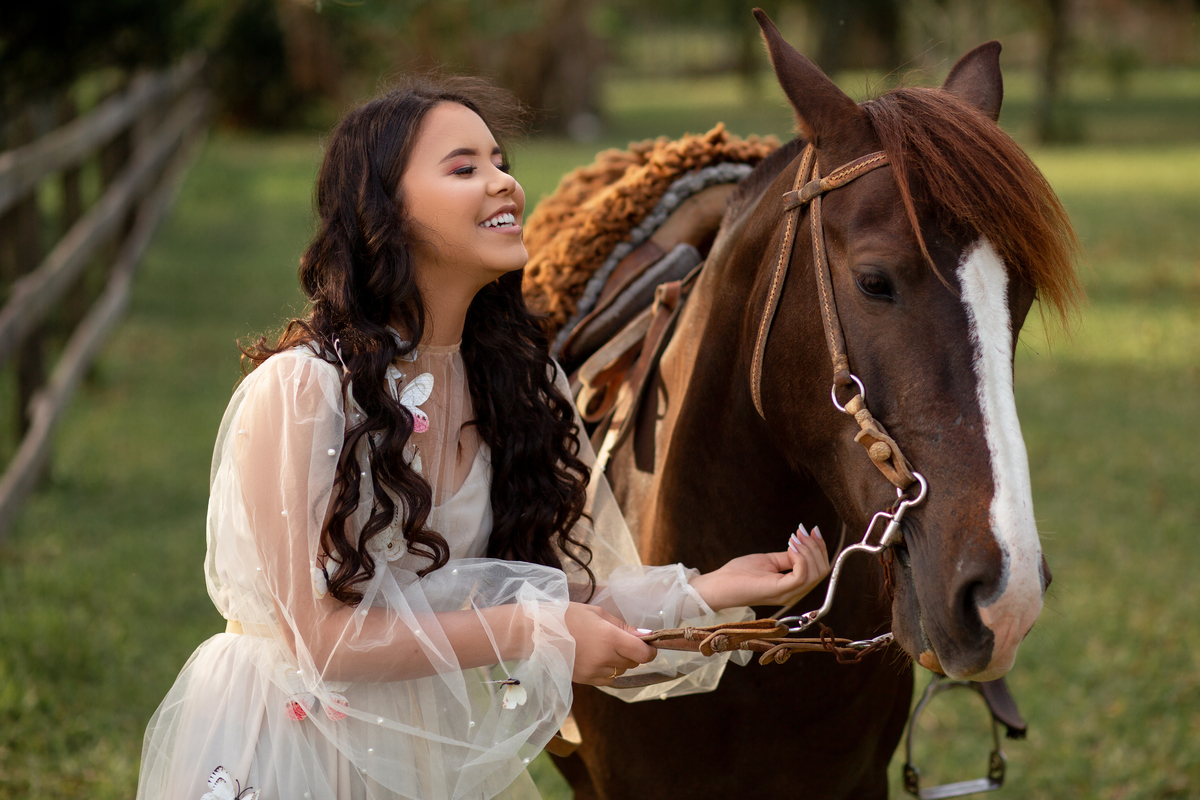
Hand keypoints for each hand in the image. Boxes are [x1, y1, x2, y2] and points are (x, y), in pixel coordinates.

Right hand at [565, 603, 657, 685]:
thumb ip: (624, 627)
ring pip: (621, 671)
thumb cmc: (568, 616)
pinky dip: (607, 670)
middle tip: (618, 640)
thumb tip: (645, 636)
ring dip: (619, 662)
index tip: (648, 644)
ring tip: (602, 647)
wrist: (538, 633)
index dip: (650, 650)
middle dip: (632, 653)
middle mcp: (605, 658)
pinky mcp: (586, 680)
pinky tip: (594, 657)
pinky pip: (607, 679)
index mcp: (611, 638)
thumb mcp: (598, 614)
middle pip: (633, 663)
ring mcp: (595, 671)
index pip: (644, 654)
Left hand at [690, 524, 830, 610]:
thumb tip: (802, 545)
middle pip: (822, 571)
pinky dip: (800, 558)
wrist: (719, 586)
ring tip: (794, 538)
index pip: (820, 571)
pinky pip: (801, 576)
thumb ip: (787, 557)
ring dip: (808, 550)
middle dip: (816, 547)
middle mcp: (795, 594)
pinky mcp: (778, 591)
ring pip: (816, 574)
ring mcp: (788, 594)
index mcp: (793, 588)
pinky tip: (790, 548)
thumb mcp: (769, 561)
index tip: (811, 530)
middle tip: (802, 531)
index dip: (820, 548)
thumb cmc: (739, 574)